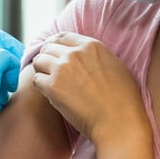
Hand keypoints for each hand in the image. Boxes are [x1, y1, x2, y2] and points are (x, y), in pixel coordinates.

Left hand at [28, 33, 149, 145]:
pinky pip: (36, 80)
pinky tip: (51, 94)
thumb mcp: (115, 66)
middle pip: (47, 48)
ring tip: (50, 83)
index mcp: (91, 45)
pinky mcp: (52, 87)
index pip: (62, 36)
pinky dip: (41, 87)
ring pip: (39, 61)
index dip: (56, 45)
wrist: (118, 122)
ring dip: (42, 71)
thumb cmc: (123, 100)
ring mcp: (61, 69)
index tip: (55, 54)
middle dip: (48, 58)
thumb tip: (85, 58)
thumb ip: (96, 57)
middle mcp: (74, 53)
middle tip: (51, 72)